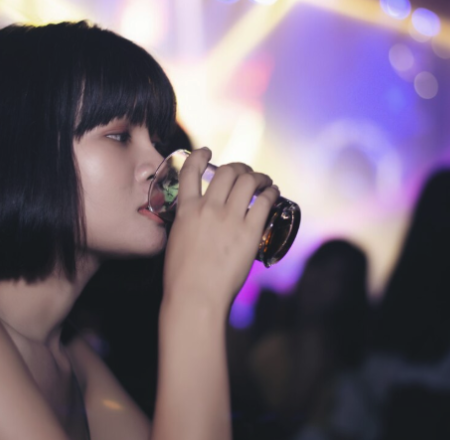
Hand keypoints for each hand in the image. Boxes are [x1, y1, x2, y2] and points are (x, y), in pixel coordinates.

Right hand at [162, 148, 279, 309]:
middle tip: (245, 173)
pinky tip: (273, 193)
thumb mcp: (176, 241)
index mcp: (186, 211)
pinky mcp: (249, 232)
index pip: (191, 171)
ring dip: (259, 176)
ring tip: (264, 181)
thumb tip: (197, 223)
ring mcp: (229, 219)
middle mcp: (208, 209)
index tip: (207, 152)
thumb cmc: (182, 278)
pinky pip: (264, 202)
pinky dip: (271, 192)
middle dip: (239, 167)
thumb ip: (187, 225)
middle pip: (227, 172)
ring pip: (248, 181)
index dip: (200, 156)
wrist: (195, 297)